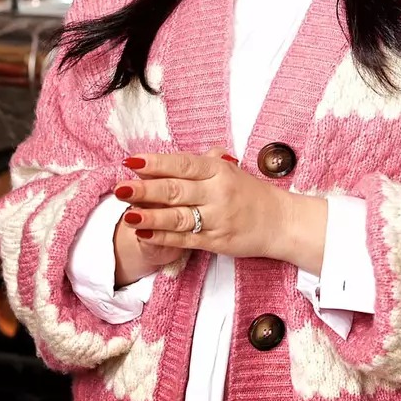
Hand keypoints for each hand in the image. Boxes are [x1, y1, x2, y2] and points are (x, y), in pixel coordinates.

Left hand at [113, 147, 326, 271]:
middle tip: (120, 187)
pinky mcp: (216, 242)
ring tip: (126, 214)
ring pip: (178, 217)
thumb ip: (203, 162)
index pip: (183, 164)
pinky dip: (163, 237)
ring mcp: (217, 219)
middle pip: (176, 189)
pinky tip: (144, 234)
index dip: (156, 163)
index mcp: (218, 170)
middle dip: (145, 189)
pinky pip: (185, 239)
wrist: (280, 222)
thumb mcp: (231, 169)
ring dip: (150, 216)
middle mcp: (217, 192)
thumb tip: (172, 158)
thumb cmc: (250, 193)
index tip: (131, 162)